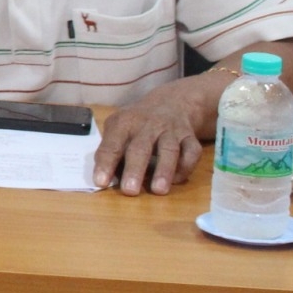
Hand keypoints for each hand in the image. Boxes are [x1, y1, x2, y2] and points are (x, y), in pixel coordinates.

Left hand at [92, 79, 208, 194]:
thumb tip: (106, 177)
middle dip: (134, 170)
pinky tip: (177, 180)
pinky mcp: (190, 137)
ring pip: (169, 150)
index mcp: (124, 123)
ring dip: (164, 170)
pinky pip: (192, 152)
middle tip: (129, 190)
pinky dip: (186, 166)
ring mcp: (171, 130)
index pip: (112, 144)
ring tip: (158, 190)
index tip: (100, 182)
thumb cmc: (137, 123)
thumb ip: (111, 150)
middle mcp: (148, 125)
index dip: (106, 163)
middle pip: (140, 148)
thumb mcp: (118, 128)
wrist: (171, 102)